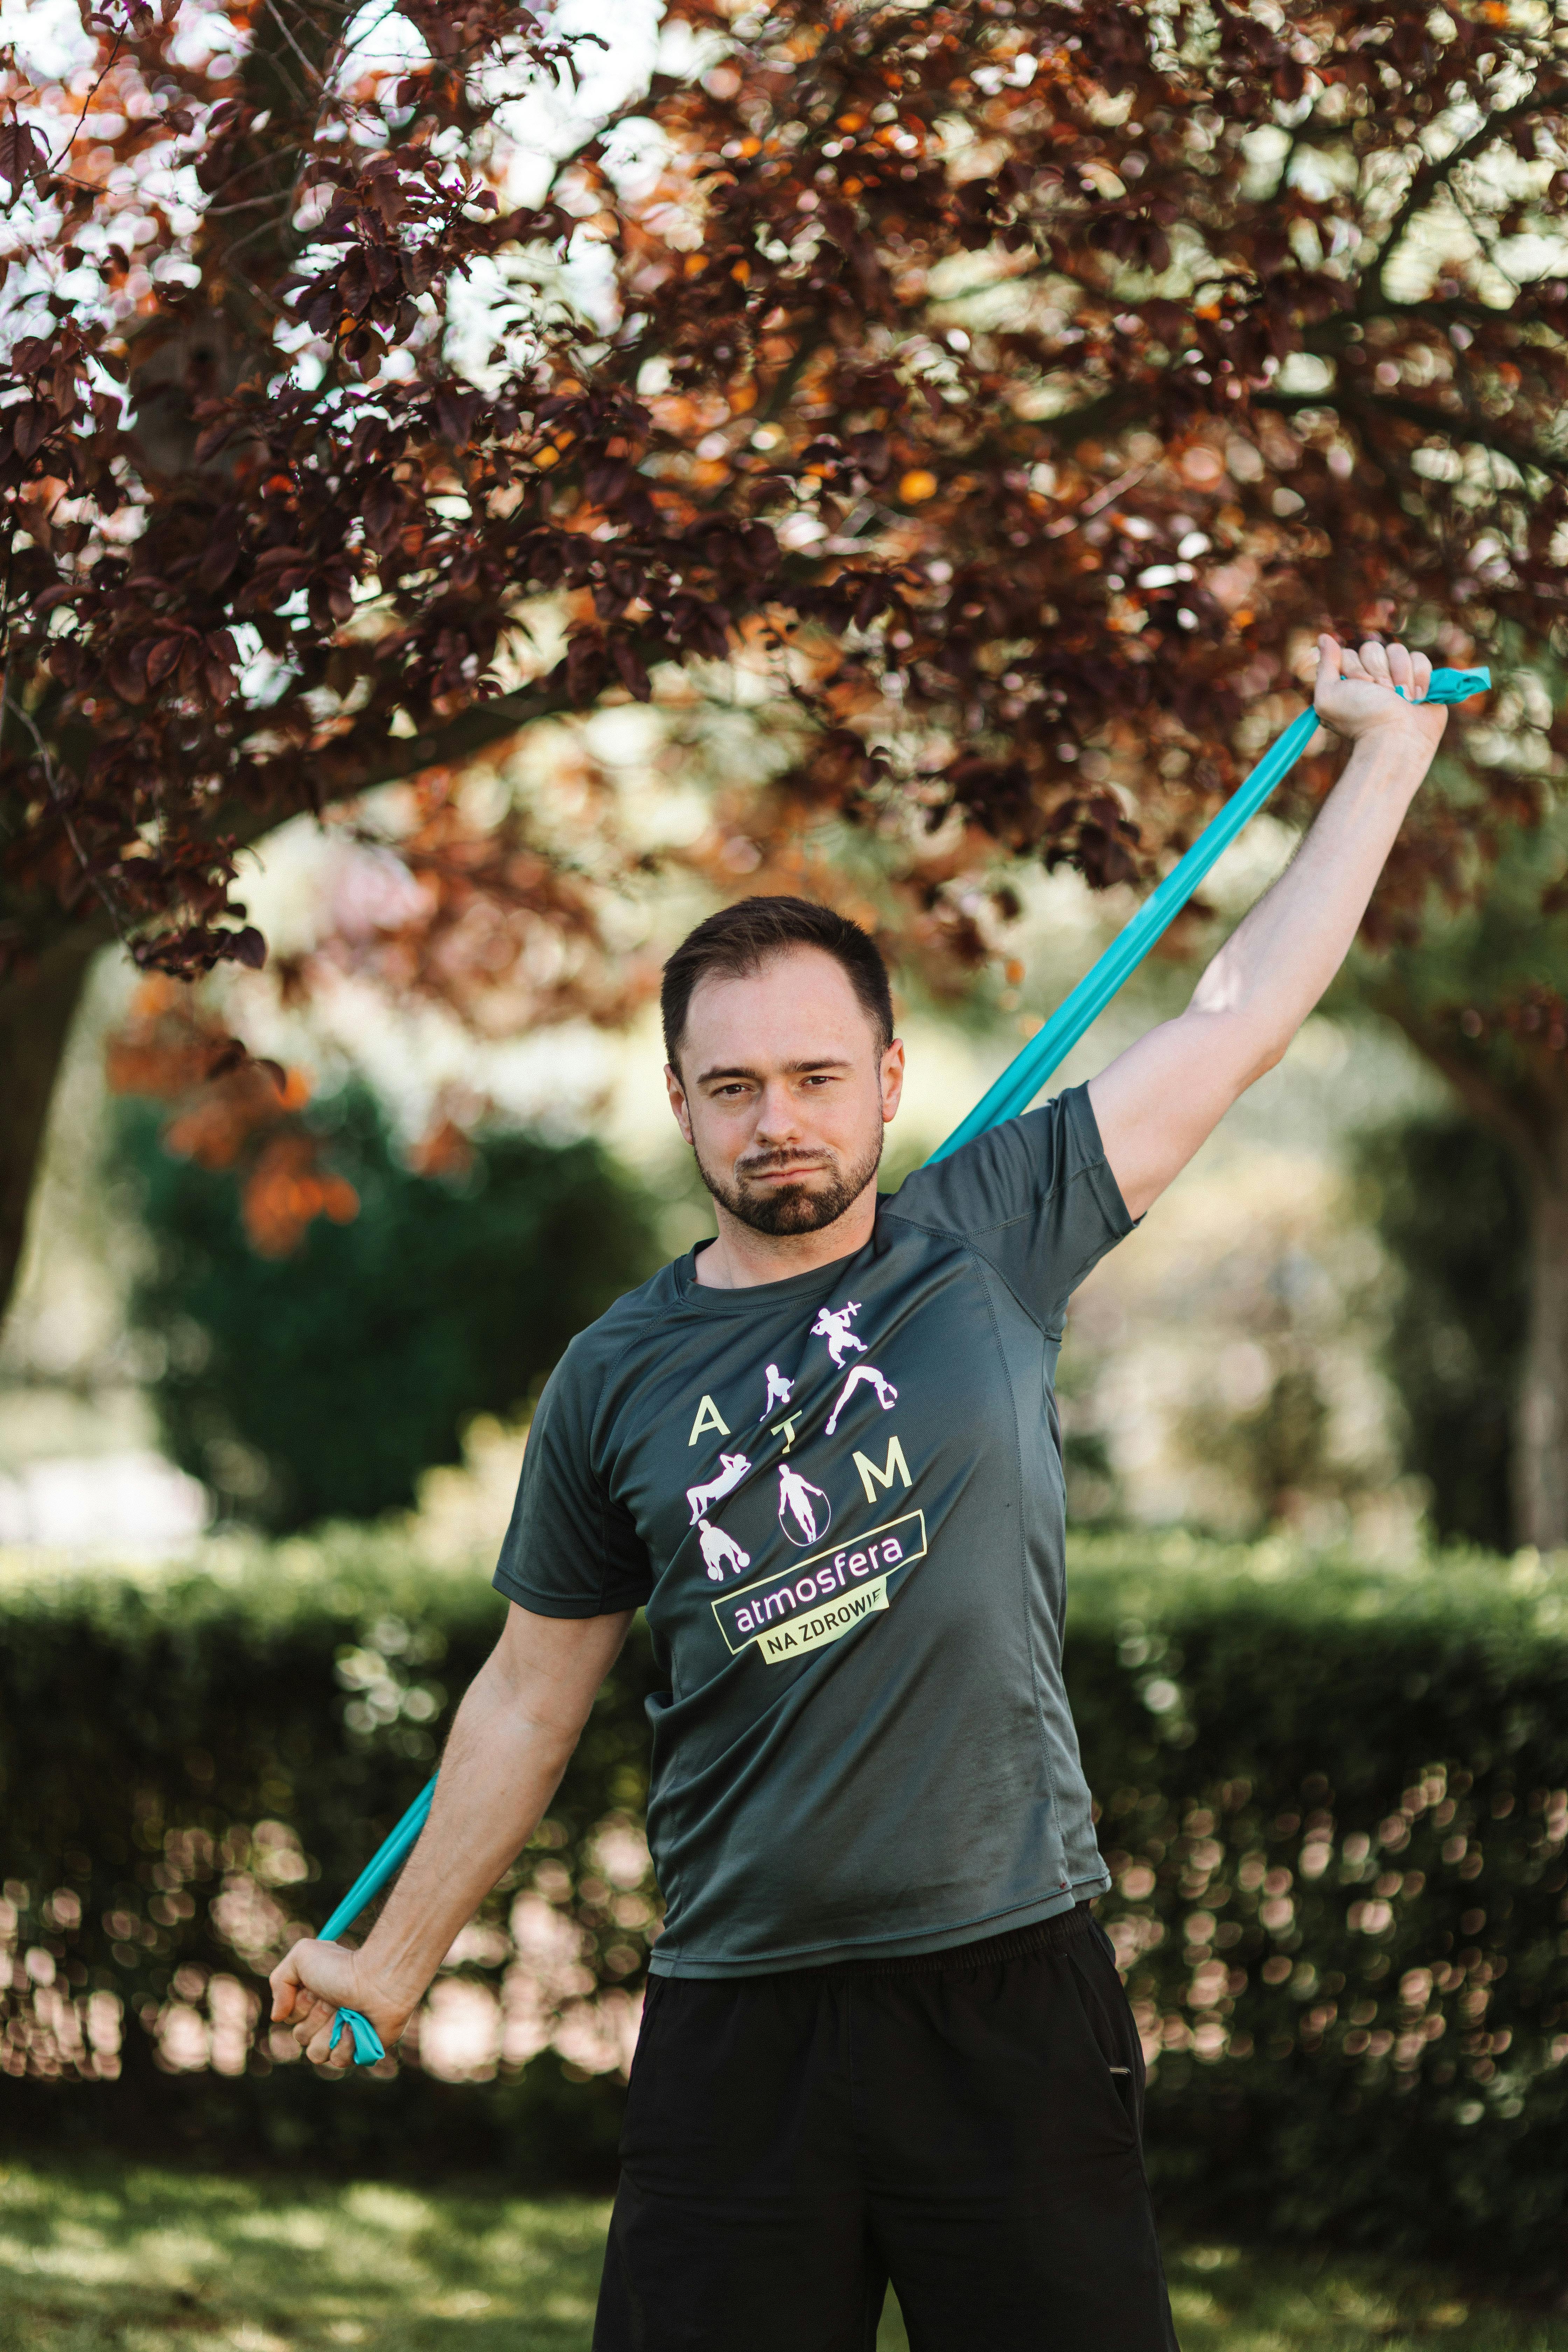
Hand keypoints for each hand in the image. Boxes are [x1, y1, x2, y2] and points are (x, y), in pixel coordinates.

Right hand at [269, 1937, 417, 2069]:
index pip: (289, 2019)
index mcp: (313, 1999)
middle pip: (301, 2037)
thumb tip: (277, 2017)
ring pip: (316, 2054)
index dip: (300, 2006)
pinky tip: (358, 2026)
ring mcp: (341, 2035)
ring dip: (330, 2032)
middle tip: (334, 2000)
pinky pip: (338, 2060)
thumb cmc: (342, 1966)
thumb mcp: (301, 1957)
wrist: (380, 1979)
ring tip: (348, 2013)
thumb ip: (279, 1981)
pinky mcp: (358, 2050)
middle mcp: (326, 2018)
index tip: (315, 1989)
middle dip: (316, 2018)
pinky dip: (346, 2043)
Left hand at [1311, 635, 1448, 753]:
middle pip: (1373, 648)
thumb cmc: (1361, 718)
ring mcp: (1396, 675)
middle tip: (1382, 695)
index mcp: (1348, 680)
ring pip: (1398, 650)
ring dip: (1400, 676)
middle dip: (1379, 673)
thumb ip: (1326, 666)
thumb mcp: (1329, 696)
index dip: (1356, 669)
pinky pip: (1420, 658)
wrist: (1398, 736)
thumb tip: (1324, 638)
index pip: (1349, 653)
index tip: (1361, 688)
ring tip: (1402, 699)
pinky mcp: (1420, 678)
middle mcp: (1371, 675)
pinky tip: (1417, 698)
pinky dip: (1420, 677)